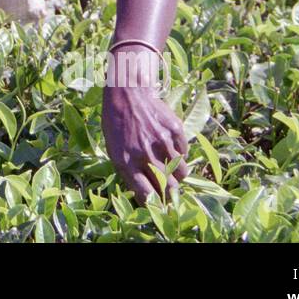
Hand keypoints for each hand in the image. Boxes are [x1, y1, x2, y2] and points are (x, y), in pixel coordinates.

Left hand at [101, 57, 189, 203]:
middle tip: (172, 194)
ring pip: (182, 172)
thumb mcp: (114, 149)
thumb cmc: (116, 123)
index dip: (155, 203)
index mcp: (126, 162)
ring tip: (174, 172)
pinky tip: (171, 148)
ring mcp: (161, 142)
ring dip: (179, 176)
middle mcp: (145, 154)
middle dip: (171, 194)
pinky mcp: (174, 130)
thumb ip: (129, 170)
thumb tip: (147, 191)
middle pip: (168, 187)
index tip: (159, 205)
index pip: (147, 194)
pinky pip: (184, 152)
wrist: (127, 93)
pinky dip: (180, 154)